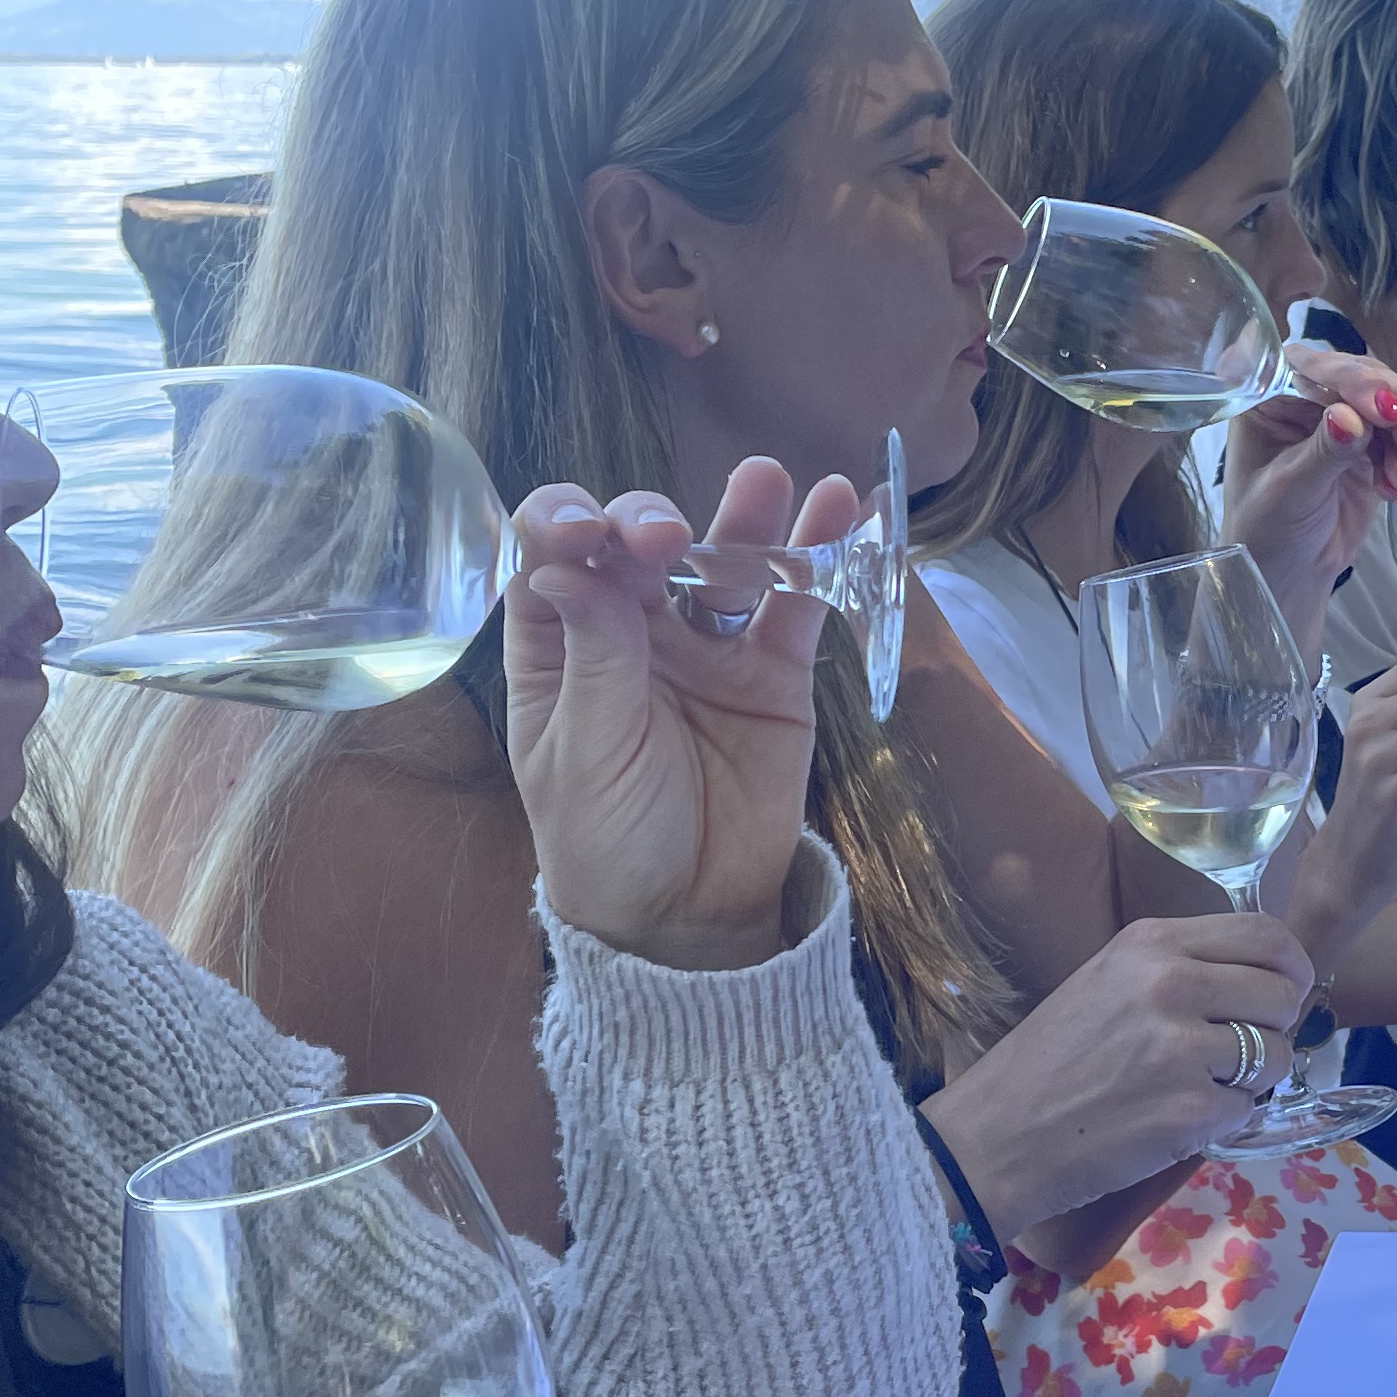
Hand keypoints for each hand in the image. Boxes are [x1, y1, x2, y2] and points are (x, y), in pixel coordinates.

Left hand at [504, 460, 856, 972]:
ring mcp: (708, 648)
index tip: (588, 530)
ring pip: (723, 561)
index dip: (566, 525)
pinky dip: (821, 557)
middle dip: (652, 522)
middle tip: (669, 535)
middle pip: (640, 546)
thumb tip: (568, 563)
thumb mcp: (585, 757)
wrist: (688, 919)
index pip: (553, 558)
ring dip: (744, 516)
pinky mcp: (775, 674)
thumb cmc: (606, 842)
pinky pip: (798, 605)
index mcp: (560, 646)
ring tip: (767, 477)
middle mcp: (631, 631)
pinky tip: (843, 510)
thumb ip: (595, 659)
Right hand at [923, 911, 1314, 1241]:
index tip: (1286, 990)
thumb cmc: (1047, 1064)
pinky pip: (1249, 1109)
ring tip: (1199, 1088)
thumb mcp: (1106, 982)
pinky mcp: (1191, 1110)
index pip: (1265, 934)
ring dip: (1253, 1079)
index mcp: (1150, 943)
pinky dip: (1225, 1121)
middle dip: (1274, 1027)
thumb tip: (1260, 977)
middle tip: (1239, 1051)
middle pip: (1282, 993)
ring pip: (1275, 1054)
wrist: (994, 1139)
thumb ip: (1178, 968)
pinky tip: (1177, 1122)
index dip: (1290, 966)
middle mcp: (1170, 983)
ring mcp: (1182, 1048)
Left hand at [1222, 347, 1396, 651]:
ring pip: (1387, 401)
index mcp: (1265, 398)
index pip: (1307, 367)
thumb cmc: (1266, 532)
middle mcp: (1300, 397)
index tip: (1377, 405)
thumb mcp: (1290, 492)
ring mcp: (1337, 418)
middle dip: (1392, 403)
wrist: (1288, 574)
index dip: (1346, 377)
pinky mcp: (1367, 444)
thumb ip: (1322, 453)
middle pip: (1355, 375)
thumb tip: (1351, 419)